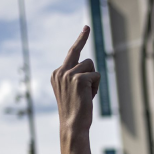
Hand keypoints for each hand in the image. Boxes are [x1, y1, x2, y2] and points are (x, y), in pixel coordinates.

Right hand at [51, 26, 99, 153]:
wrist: (72, 126)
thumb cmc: (75, 111)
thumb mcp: (72, 91)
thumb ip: (76, 77)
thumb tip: (89, 65)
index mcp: (56, 74)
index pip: (71, 53)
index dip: (80, 40)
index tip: (86, 28)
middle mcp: (60, 72)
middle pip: (81, 55)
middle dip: (83, 43)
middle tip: (87, 28)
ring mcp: (68, 74)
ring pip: (91, 66)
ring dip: (94, 81)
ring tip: (86, 95)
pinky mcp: (79, 78)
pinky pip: (97, 75)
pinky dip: (97, 87)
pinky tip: (89, 97)